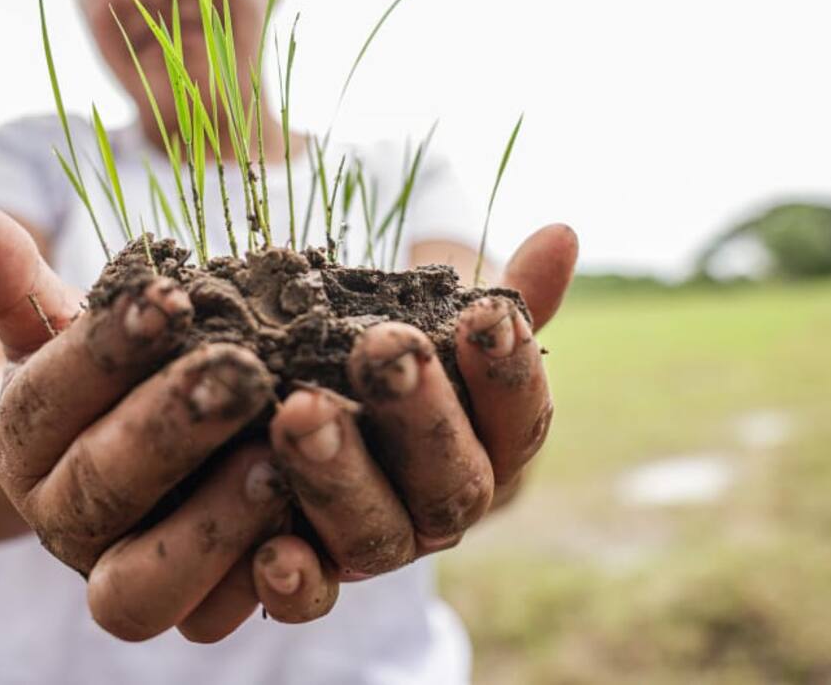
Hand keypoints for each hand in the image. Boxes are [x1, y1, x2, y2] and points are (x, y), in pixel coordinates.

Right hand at [0, 198, 328, 641]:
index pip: (50, 394)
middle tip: (241, 372)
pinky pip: (217, 616)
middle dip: (168, 429)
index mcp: (24, 441)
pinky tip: (308, 528)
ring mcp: (120, 575)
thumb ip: (15, 280)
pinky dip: (260, 583)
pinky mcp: (190, 608)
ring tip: (277, 459)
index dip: (105, 349)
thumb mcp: (59, 326)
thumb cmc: (101, 375)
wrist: (112, 459)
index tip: (169, 296)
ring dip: (211, 523)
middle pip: (97, 487)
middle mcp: (62, 519)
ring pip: (142, 584)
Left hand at [252, 224, 577, 620]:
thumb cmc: (406, 359)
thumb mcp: (448, 323)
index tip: (486, 313)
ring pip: (377, 533)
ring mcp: (383, 545)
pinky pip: (314, 598)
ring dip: (339, 476)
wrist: (339, 422)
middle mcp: (446, 506)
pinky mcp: (318, 575)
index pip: (519, 416)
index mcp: (494, 447)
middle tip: (383, 350)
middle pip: (450, 480)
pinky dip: (296, 582)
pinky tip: (267, 551)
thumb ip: (505, 294)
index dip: (508, 370)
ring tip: (300, 412)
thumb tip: (563, 233)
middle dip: (419, 415)